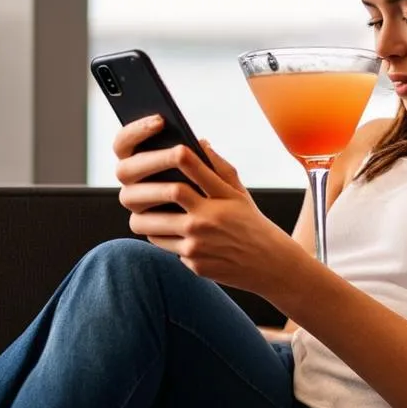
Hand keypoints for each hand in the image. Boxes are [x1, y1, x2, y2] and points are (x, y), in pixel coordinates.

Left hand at [113, 118, 306, 296]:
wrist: (268, 264)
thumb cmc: (250, 224)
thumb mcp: (239, 194)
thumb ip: (218, 168)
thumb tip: (198, 142)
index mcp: (221, 197)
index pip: (192, 167)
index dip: (175, 154)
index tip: (163, 150)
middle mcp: (208, 219)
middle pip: (167, 194)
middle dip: (148, 190)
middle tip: (137, 188)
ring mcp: (199, 244)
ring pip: (154, 227)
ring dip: (146, 220)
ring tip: (146, 214)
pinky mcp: (194, 264)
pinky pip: (167, 248)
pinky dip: (164, 240)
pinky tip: (168, 234)